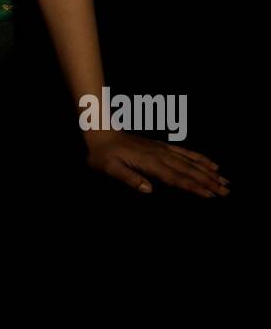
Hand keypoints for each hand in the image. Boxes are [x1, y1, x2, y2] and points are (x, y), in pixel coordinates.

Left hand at [85, 130, 229, 198]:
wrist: (102, 133)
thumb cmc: (103, 155)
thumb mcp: (110, 169)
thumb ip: (129, 179)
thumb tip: (149, 190)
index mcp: (150, 163)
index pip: (176, 178)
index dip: (193, 187)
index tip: (209, 195)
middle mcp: (161, 156)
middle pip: (189, 171)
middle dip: (208, 182)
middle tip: (226, 192)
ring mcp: (163, 150)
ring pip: (191, 162)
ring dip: (209, 172)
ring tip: (225, 181)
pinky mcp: (163, 147)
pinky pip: (186, 153)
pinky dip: (200, 158)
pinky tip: (212, 164)